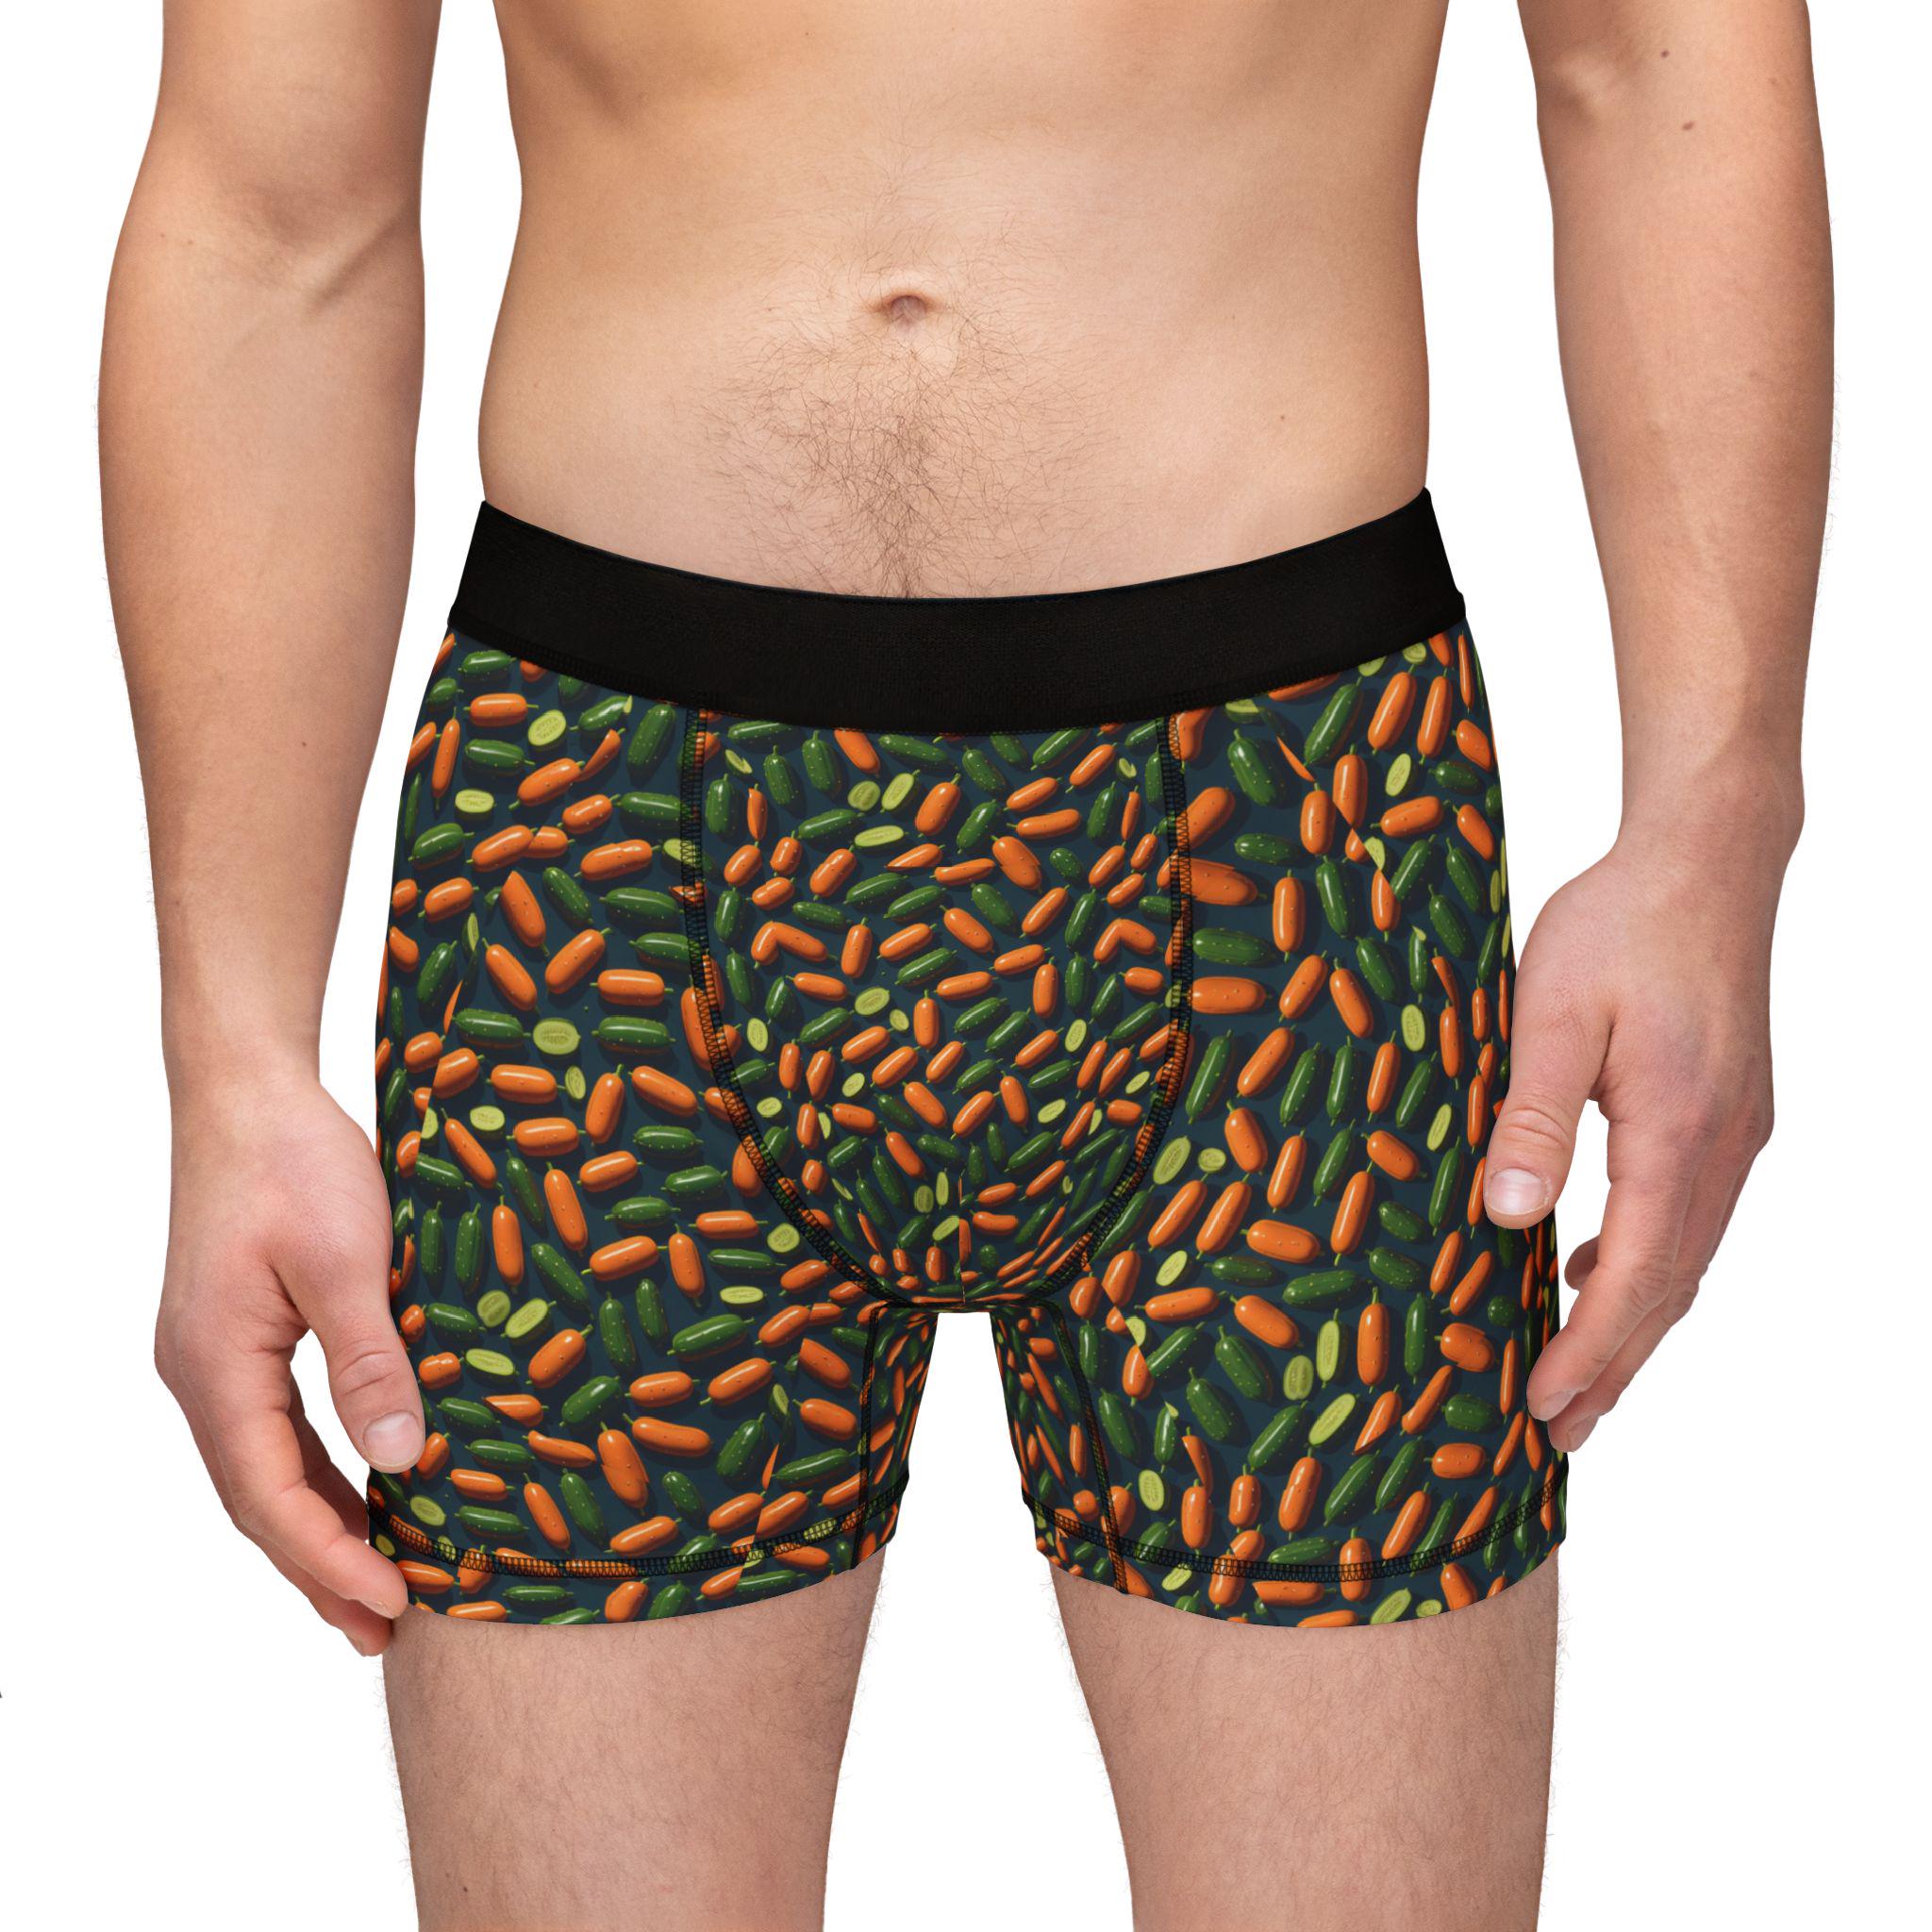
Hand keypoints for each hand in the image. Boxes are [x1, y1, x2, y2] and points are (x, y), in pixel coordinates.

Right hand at [155, 1069, 421, 1651]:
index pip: (271, 1495)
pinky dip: (320, 1476)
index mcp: (217, 1367)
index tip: (394, 1603)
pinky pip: (277, 1431)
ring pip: (267, 1471)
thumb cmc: (296, 1162)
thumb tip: (403, 1461)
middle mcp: (203, 1375)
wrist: (249, 1093)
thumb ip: (372, 1361)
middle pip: (260, 1501)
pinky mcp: (241, 1337)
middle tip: (386, 1631)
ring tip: (378, 1592)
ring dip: (321, 1530)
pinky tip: (366, 1496)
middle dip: (321, 1568)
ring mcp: (216, 1359)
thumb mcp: (347, 1260)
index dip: (331, 1557)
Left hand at [1481, 833, 1783, 1452]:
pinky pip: (1690, 1218)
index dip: (1588, 1349)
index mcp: (1680, 1132)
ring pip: (1687, 1260)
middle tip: (1557, 1433)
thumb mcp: (1553, 1013)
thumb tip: (1508, 1218)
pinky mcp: (1728, 1115)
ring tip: (1578, 1381)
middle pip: (1671, 1289)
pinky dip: (1648, 1265)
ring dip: (1632, 1325)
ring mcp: (1737, 1134)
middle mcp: (1724, 1148)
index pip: (1636, 1275)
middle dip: (1612, 1366)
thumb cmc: (1623, 924)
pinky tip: (1594, 1270)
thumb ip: (1533, 1117)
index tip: (1541, 1405)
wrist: (1708, 861)